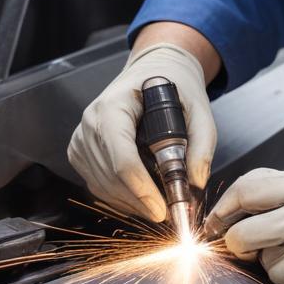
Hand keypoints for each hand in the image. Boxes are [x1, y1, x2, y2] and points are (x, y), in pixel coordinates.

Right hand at [68, 44, 215, 221]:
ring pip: (102, 186)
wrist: (151, 71)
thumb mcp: (198, 107)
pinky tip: (141, 195)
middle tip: (169, 212)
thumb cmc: (172, 85)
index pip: (122, 158)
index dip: (141, 189)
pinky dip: (119, 197)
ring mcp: (81, 137)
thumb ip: (203, 142)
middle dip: (141, 201)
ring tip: (159, 204)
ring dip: (131, 203)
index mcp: (114, 106)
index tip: (162, 209)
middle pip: (111, 177)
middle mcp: (91, 122)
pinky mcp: (80, 151)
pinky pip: (97, 185)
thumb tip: (196, 181)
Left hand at [204, 166, 283, 283]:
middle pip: (240, 212)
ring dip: (255, 257)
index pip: (250, 182)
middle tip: (225, 243)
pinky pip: (279, 273)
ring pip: (251, 245)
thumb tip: (261, 210)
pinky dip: (283, 275)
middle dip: (224, 231)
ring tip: (275, 258)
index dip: (226, 201)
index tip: (217, 217)